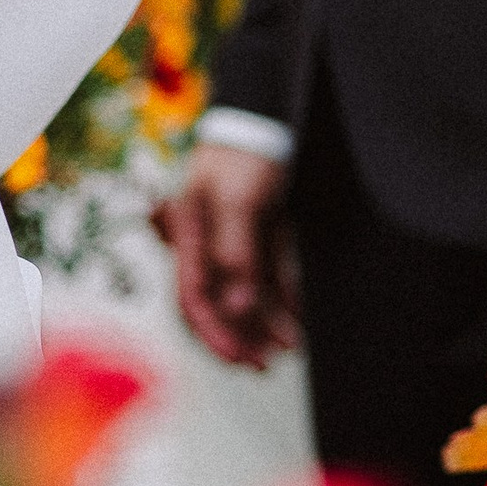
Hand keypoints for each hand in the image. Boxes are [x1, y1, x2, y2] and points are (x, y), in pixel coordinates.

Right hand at [156, 140, 300, 368]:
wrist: (268, 119)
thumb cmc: (247, 154)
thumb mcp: (241, 202)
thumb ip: (237, 255)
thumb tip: (237, 308)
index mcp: (188, 235)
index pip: (191, 299)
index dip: (213, 335)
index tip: (240, 360)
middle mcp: (205, 245)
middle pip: (213, 306)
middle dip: (238, 339)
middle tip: (264, 366)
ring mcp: (232, 244)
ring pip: (243, 299)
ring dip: (265, 326)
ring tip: (291, 348)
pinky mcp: (258, 240)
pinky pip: (267, 281)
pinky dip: (282, 303)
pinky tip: (299, 323)